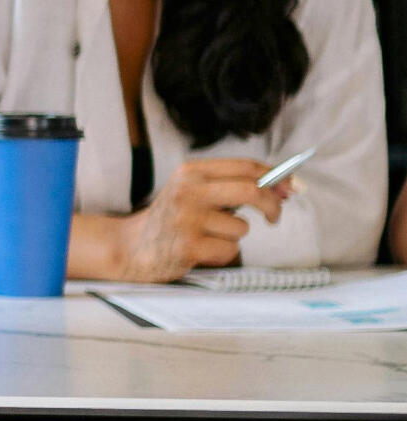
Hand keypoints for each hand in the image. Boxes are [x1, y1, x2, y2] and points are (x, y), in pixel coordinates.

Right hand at [102, 158, 290, 281]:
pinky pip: (229, 250)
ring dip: (233, 236)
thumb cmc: (170, 219)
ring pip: (241, 228)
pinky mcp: (188, 247)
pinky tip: (199, 251)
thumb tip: (285, 187)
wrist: (129, 247)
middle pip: (251, 191)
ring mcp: (187, 220)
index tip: (290, 187)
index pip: (245, 166)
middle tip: (274, 217)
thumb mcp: (192, 191)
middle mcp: (188, 192)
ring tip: (207, 237)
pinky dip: (221, 254)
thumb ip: (232, 186)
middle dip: (271, 205)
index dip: (275, 176)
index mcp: (190, 172)